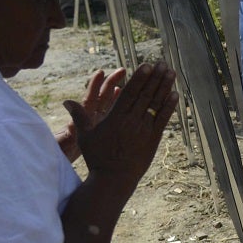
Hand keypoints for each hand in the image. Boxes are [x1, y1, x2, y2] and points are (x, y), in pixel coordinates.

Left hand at [56, 67, 126, 160]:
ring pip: (110, 105)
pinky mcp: (103, 130)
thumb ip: (66, 134)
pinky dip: (122, 108)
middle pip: (103, 97)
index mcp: (82, 118)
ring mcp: (98, 123)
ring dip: (119, 93)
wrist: (65, 160)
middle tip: (122, 70)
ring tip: (131, 83)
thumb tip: (64, 127)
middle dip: (111, 83)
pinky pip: (114, 116)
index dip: (95, 86)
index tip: (101, 73)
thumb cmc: (63, 152)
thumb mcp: (64, 144)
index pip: (90, 99)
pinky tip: (132, 103)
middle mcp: (91, 117)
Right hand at [63, 61, 177, 194]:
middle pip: (145, 95)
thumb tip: (66, 101)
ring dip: (164, 87)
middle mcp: (131, 121)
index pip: (129, 93)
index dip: (139, 78)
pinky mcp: (153, 139)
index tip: (147, 66)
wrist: (114, 179)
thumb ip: (79, 116)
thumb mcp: (85, 136)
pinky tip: (175, 94)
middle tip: (163, 63)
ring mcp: (144, 130)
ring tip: (171, 72)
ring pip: (155, 104)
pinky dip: (169, 106)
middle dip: (155, 78)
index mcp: (116, 118)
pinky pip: (163, 119)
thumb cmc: (97, 158)